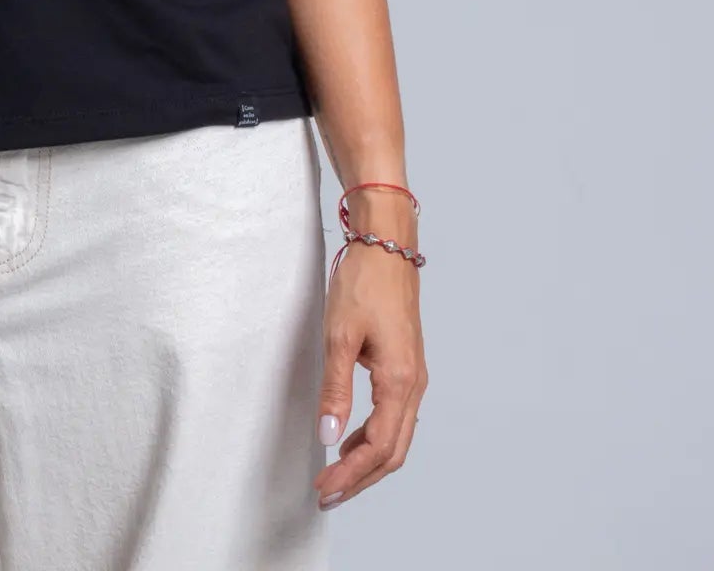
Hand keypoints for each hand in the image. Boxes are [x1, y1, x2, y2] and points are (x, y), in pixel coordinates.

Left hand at [312, 231, 427, 509]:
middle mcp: (414, 385)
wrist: (387, 245)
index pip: (378, 447)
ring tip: (335, 474)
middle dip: (360, 478)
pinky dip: (373, 437)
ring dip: (367, 461)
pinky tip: (350, 438)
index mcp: (400, 381)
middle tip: (327, 494)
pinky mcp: (406, 367)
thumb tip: (329, 434)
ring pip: (396, 437)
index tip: (324, 489)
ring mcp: (414, 377)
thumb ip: (335, 388)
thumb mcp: (340, 334)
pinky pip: (395, 418)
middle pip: (393, 452)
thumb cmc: (365, 282)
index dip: (351, 474)